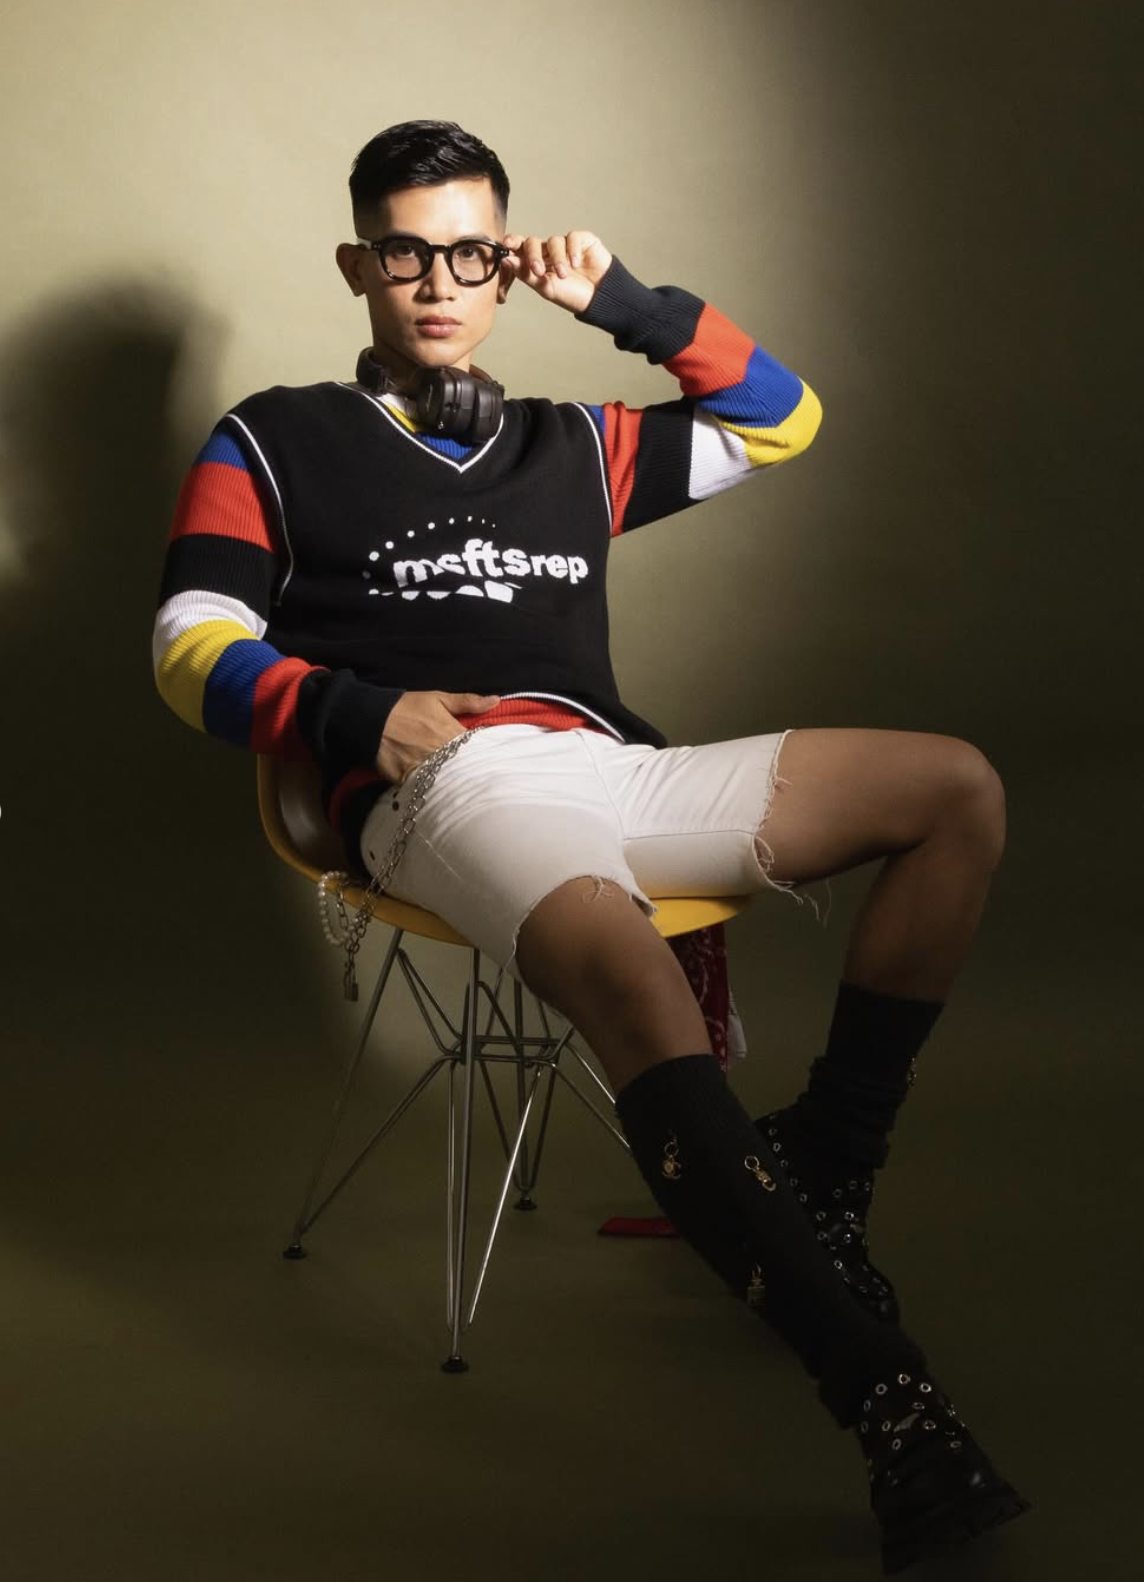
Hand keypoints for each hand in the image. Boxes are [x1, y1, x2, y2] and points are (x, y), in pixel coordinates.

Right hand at [376, 691, 499, 783]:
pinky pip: (425, 790)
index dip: (483, 755)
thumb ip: (468, 702)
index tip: (490, 760)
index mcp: (452, 733)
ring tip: (461, 787)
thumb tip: (496, 700)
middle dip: (472, 772)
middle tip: (480, 778)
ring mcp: (424, 768)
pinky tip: (439, 793)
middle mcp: (441, 753)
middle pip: (466, 769)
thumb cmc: (406, 707)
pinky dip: (432, 791)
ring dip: (454, 784)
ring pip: (448, 782)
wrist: (372, 719)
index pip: (478, 749)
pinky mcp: (407, 779)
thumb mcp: (437, 699)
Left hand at [499, 230, 612, 313]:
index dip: (512, 242)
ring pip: (553, 241)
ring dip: (557, 259)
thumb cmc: (571, 295)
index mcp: (536, 261)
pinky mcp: (582, 240)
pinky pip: (572, 238)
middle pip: (533, 242)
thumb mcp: (545, 288)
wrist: (598, 298)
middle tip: (538, 270)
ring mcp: (565, 245)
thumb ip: (525, 274)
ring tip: (564, 275)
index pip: (520, 247)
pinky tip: (577, 264)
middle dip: (533, 255)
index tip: (506, 244)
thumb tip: (506, 259)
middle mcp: (548, 251)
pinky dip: (573, 250)